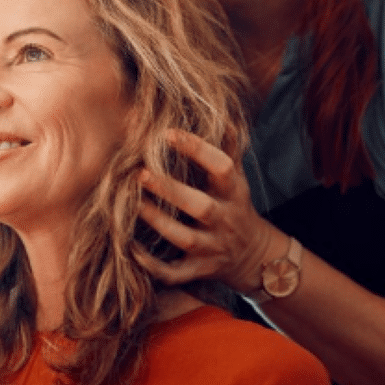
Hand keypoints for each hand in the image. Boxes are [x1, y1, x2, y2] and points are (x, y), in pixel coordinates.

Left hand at [136, 129, 284, 292]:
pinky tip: (130, 249)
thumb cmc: (235, 207)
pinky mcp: (199, 271)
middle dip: (171, 191)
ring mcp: (212, 248)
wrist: (255, 257)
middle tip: (140, 173)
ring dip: (158, 223)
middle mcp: (224, 220)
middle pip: (201, 207)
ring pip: (185, 239)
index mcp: (234, 192)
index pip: (222, 167)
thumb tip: (220, 111)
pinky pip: (174, 273)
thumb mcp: (237, 179)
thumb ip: (227, 147)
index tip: (168, 133)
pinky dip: (152, 266)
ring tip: (132, 205)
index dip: (197, 149)